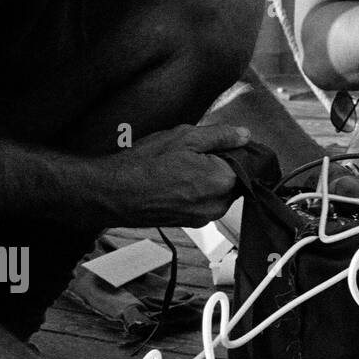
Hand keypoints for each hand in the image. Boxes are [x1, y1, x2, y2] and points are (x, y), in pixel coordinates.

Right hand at [87, 123, 250, 228]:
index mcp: (222, 182)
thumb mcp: (184, 138)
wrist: (110, 194)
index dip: (235, 150)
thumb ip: (220, 136)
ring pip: (219, 191)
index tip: (219, 143)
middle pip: (235, 179)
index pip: (248, 163)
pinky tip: (174, 180)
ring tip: (180, 166)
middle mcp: (217, 206)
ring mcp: (203, 218)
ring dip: (208, 177)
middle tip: (193, 153)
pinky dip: (196, 190)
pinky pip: (204, 202)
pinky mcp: (190, 223)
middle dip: (222, 164)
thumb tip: (244, 136)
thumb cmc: (143, 166)